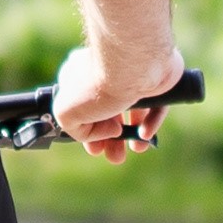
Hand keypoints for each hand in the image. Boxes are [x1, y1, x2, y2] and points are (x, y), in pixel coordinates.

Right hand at [53, 30, 182, 157]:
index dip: (89, 133)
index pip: (81, 108)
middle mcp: (105, 72)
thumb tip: (103, 134)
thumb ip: (76, 129)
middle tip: (116, 157)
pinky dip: (151, 121)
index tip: (96, 150)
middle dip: (113, 139)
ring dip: (134, 134)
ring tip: (137, 149)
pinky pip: (155, 105)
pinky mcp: (155, 79)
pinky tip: (146, 135)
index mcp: (78, 76)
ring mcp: (131, 75)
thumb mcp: (67, 113)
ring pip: (133, 110)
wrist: (133, 65)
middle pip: (108, 112)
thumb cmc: (97, 85)